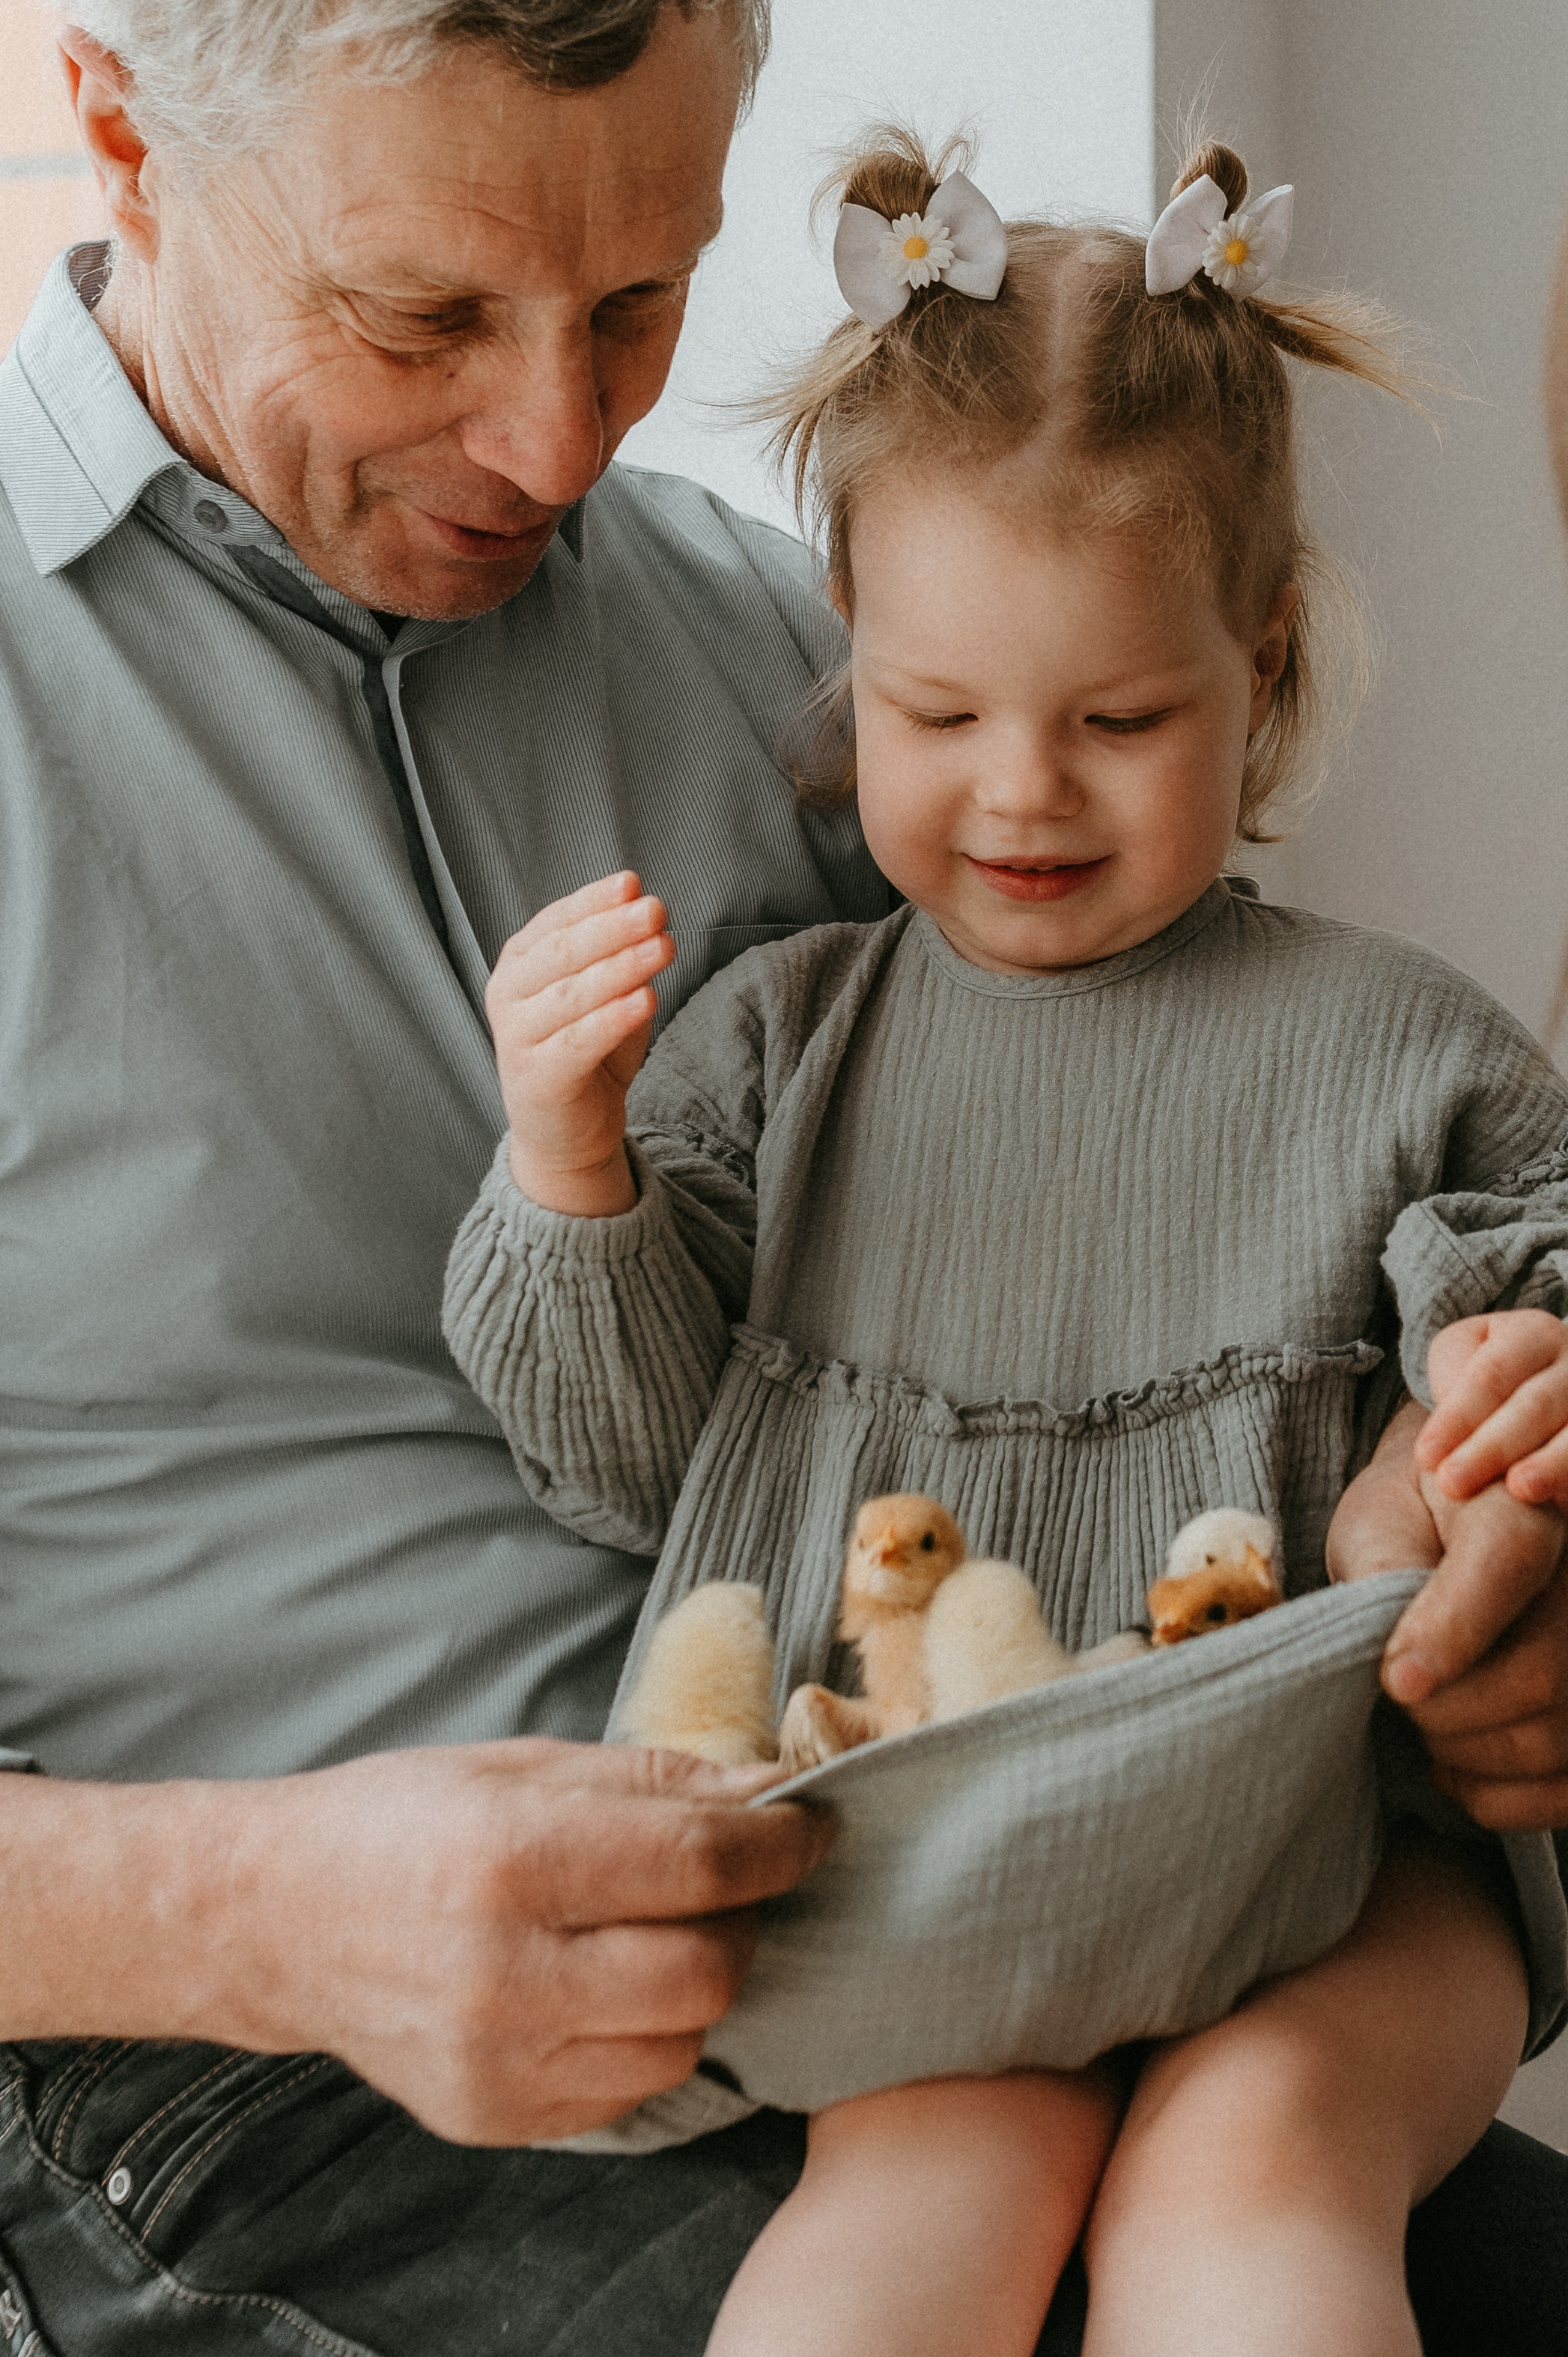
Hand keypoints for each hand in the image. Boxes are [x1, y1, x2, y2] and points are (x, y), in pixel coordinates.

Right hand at [0, 1740, 830, 2145]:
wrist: (278, 1918)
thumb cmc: (402, 1821)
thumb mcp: (519, 1766)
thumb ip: (649, 1781)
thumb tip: (766, 1789)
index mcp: (513, 1859)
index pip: (700, 1862)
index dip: (781, 1843)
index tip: (813, 1824)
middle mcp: (506, 1972)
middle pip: (707, 1968)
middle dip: (743, 1919)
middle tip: (725, 1884)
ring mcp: (498, 2060)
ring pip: (681, 2042)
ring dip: (696, 1985)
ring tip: (656, 1935)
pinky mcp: (493, 2117)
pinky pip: (626, 2091)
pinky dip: (641, 2038)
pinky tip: (604, 1988)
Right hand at [486, 871, 675, 1215]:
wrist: (566, 1131)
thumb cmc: (588, 1051)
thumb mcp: (604, 993)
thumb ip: (618, 954)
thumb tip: (645, 906)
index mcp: (521, 964)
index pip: (556, 921)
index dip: (593, 901)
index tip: (633, 883)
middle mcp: (509, 995)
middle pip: (562, 953)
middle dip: (612, 927)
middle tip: (656, 909)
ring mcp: (518, 1038)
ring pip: (572, 994)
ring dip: (621, 967)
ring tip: (663, 946)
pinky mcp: (538, 1079)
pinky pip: (578, 1042)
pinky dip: (613, 1019)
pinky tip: (646, 998)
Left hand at [1330, 1400, 1567, 1827]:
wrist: (1454, 1526)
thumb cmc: (1410, 1525)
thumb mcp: (1383, 1522)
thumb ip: (1387, 1572)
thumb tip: (1402, 1671)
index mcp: (1528, 1511)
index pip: (1507, 1566)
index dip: (1447, 1636)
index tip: (1395, 1681)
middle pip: (1538, 1677)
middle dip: (1442, 1709)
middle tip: (1394, 1693)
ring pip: (1550, 1741)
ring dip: (1462, 1752)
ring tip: (1420, 1718)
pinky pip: (1565, 1790)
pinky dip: (1498, 1797)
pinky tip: (1452, 1763)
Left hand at [1415, 1309, 1567, 1508]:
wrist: (1543, 1381)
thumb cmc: (1491, 1376)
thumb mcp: (1464, 1355)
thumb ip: (1454, 1377)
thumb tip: (1452, 1420)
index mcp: (1533, 1334)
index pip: (1491, 1374)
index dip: (1459, 1416)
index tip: (1426, 1457)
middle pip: (1534, 1405)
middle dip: (1491, 1446)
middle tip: (1452, 1484)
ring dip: (1549, 1464)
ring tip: (1519, 1490)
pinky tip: (1556, 1502)